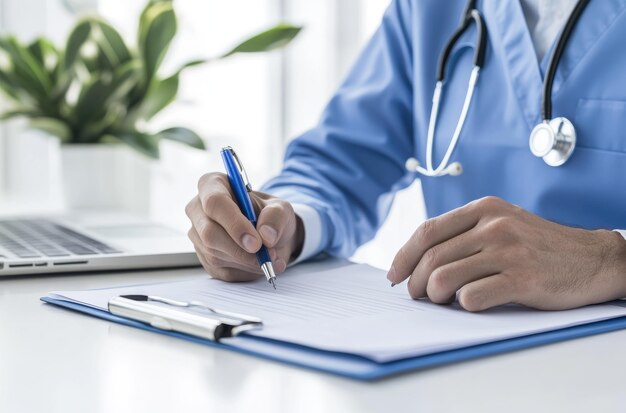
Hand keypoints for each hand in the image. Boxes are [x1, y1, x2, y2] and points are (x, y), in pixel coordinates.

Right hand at [185, 172, 303, 280]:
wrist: (268, 233)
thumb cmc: (269, 214)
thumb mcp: (281, 209)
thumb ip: (276, 217)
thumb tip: (266, 235)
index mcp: (213, 185)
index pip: (215, 203)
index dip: (234, 223)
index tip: (256, 242)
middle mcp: (198, 209)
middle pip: (209, 233)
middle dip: (240, 249)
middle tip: (267, 255)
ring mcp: (197, 234)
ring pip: (215, 254)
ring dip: (247, 261)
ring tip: (271, 259)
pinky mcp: (203, 256)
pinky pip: (221, 270)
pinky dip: (245, 271)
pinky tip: (259, 264)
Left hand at [387, 196, 625, 310]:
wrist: (593, 258)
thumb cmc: (539, 245)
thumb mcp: (502, 223)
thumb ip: (465, 233)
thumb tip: (419, 261)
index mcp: (483, 208)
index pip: (427, 230)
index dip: (404, 255)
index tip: (395, 274)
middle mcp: (493, 225)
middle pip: (431, 257)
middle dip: (416, 282)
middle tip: (417, 296)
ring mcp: (508, 250)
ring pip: (444, 278)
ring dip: (435, 296)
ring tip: (443, 301)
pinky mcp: (522, 278)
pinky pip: (472, 297)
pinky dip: (464, 305)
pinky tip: (472, 303)